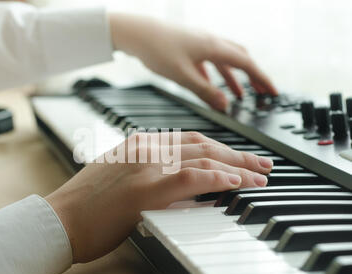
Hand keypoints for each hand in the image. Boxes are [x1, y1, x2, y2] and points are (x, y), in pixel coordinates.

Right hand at [45, 132, 272, 263]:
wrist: (60, 219)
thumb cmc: (85, 204)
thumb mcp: (117, 175)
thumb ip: (146, 171)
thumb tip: (176, 180)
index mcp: (138, 144)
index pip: (189, 140)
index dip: (220, 148)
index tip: (238, 156)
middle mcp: (145, 149)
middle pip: (203, 145)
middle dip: (237, 154)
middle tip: (261, 163)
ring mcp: (145, 167)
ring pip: (203, 159)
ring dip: (237, 167)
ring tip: (260, 176)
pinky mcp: (145, 190)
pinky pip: (191, 178)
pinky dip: (217, 178)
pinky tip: (236, 182)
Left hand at [109, 13, 277, 110]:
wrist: (135, 32)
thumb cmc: (156, 49)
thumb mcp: (183, 76)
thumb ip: (205, 92)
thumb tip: (224, 105)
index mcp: (213, 47)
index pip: (247, 64)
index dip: (262, 79)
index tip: (272, 92)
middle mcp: (210, 42)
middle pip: (240, 59)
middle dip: (253, 77)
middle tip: (261, 92)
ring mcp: (200, 42)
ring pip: (224, 60)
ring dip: (234, 78)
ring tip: (239, 96)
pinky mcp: (189, 45)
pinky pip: (209, 61)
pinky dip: (215, 74)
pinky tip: (210, 85)